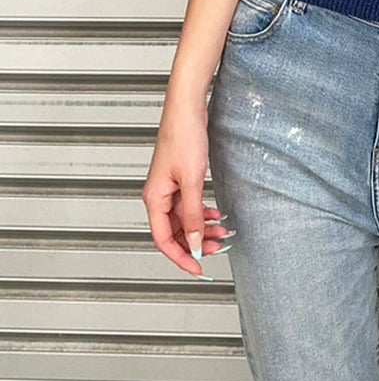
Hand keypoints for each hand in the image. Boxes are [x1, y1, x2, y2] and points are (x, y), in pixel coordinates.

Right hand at [142, 101, 229, 279]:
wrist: (187, 111)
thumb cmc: (183, 137)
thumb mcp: (192, 181)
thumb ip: (193, 215)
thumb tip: (195, 242)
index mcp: (154, 199)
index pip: (164, 240)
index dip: (181, 257)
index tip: (198, 269)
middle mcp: (158, 196)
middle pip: (176, 232)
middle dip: (197, 243)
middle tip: (218, 249)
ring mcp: (169, 188)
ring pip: (185, 220)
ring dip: (203, 228)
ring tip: (222, 232)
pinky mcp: (180, 180)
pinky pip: (189, 206)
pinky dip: (203, 213)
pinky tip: (216, 214)